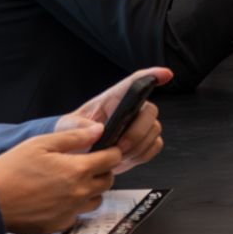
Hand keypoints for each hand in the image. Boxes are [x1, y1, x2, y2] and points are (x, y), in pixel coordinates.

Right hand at [0, 124, 122, 232]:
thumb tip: (98, 130)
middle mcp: (79, 192)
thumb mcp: (40, 144)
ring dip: (91, 190)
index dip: (111, 152)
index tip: (107, 150)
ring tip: (72, 182)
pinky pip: (77, 215)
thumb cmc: (10, 171)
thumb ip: (74, 137)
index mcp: (78, 170)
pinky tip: (58, 198)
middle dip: (103, 171)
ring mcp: (71, 211)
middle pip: (108, 181)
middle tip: (86, 165)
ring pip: (96, 200)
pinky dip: (73, 206)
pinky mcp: (60, 225)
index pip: (112, 159)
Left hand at [57, 67, 171, 173]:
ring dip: (137, 147)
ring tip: (117, 155)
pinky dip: (142, 155)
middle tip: (119, 147)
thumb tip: (98, 129)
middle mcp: (131, 109)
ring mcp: (140, 125)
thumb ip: (79, 125)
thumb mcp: (67, 127)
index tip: (166, 75)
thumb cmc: (71, 134)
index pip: (136, 82)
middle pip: (150, 111)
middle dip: (137, 132)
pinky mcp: (144, 142)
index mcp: (113, 99)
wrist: (76, 153)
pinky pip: (155, 146)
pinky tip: (126, 158)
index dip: (153, 75)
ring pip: (154, 131)